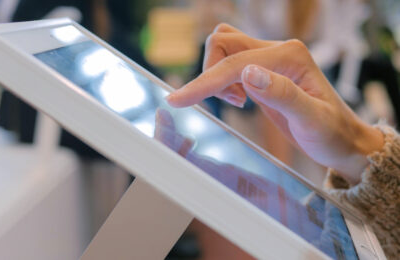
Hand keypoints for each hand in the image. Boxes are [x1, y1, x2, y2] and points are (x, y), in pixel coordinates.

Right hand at [166, 24, 383, 184]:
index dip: (204, 81)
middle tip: (230, 103)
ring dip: (215, 73)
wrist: (342, 140)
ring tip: (237, 101)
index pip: (234, 63)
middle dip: (210, 72)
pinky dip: (223, 79)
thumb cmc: (332, 133)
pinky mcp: (263, 70)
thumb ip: (281, 93)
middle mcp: (279, 50)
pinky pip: (230, 62)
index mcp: (290, 56)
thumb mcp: (312, 119)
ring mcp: (270, 58)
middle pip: (223, 42)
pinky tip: (240, 98)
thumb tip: (248, 73)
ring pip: (224, 47)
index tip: (177, 100)